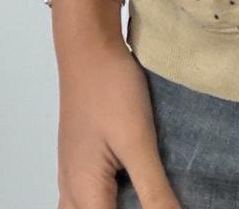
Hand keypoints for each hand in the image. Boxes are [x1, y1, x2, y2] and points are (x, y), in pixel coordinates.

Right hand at [54, 33, 180, 208]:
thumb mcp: (138, 142)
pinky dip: (113, 197)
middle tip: (159, 198)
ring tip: (147, 196)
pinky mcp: (83, 156)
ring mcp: (74, 172)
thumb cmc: (109, 89)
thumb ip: (154, 190)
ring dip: (116, 205)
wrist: (89, 46)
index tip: (166, 205)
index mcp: (84, 193)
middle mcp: (72, 189)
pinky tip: (136, 185)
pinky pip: (91, 194)